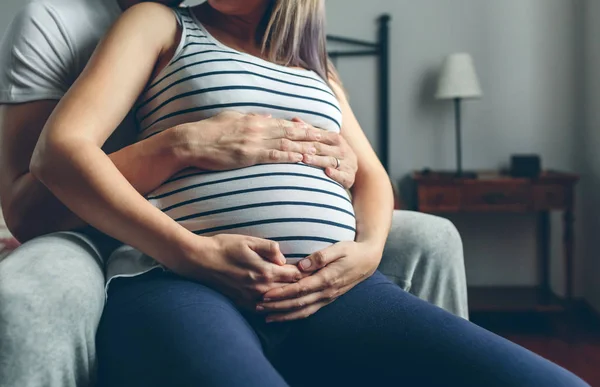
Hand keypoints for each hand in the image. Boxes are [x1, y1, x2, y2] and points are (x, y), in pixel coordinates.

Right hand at [175, 111, 327, 170]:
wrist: (191, 141)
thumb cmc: (209, 131)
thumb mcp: (233, 118)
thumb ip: (253, 118)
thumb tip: (269, 117)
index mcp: (256, 120)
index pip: (286, 124)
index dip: (305, 127)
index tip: (320, 130)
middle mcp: (259, 128)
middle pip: (292, 132)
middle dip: (314, 135)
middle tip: (332, 138)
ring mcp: (255, 142)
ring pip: (287, 144)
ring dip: (307, 147)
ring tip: (324, 150)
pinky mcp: (249, 155)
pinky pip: (274, 156)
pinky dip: (290, 157)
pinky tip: (303, 159)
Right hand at [185, 234, 306, 310]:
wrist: (199, 260)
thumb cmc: (223, 246)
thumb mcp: (248, 241)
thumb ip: (269, 248)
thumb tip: (283, 258)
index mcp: (264, 271)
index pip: (293, 275)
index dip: (304, 272)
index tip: (312, 269)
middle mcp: (260, 288)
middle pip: (288, 290)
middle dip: (299, 286)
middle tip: (311, 282)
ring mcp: (250, 298)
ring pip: (277, 302)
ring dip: (287, 297)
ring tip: (298, 294)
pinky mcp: (241, 303)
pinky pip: (262, 309)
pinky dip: (272, 306)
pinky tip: (277, 304)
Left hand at [256, 241, 380, 321]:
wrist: (367, 261)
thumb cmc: (351, 251)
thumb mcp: (338, 248)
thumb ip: (320, 256)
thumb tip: (302, 265)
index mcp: (327, 278)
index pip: (300, 289)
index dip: (282, 293)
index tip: (266, 294)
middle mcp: (326, 292)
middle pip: (298, 303)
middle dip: (277, 306)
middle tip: (258, 307)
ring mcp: (327, 297)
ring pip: (302, 311)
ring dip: (283, 315)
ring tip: (265, 316)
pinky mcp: (327, 299)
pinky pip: (309, 311)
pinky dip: (294, 316)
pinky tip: (282, 317)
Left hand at [292, 118, 357, 188]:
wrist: (352, 168)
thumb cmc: (334, 151)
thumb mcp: (326, 140)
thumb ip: (311, 131)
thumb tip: (294, 119)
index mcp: (336, 138)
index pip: (318, 136)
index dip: (304, 136)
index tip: (290, 137)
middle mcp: (342, 150)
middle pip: (322, 148)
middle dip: (307, 148)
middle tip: (294, 149)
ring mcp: (347, 164)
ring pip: (330, 161)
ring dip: (317, 160)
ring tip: (305, 159)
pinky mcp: (349, 177)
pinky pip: (342, 175)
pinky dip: (335, 174)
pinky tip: (327, 172)